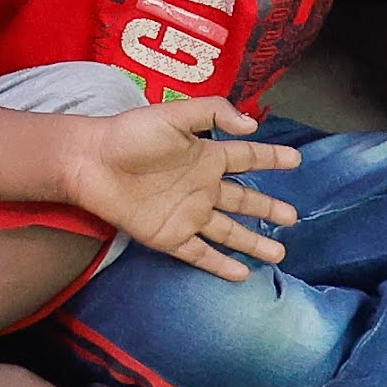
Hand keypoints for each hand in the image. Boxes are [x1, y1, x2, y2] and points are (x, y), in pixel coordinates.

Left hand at [63, 94, 301, 281]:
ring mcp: (188, 214)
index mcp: (205, 156)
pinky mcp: (171, 237)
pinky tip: (242, 273)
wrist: (90, 163)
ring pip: (229, 232)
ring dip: (253, 242)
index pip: (247, 157)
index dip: (270, 158)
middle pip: (243, 201)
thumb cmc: (130, 135)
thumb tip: (252, 124)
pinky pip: (202, 254)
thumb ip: (213, 113)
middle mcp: (202, 187)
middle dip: (268, 209)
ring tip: (279, 254)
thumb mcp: (174, 115)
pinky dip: (221, 265)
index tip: (295, 160)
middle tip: (293, 218)